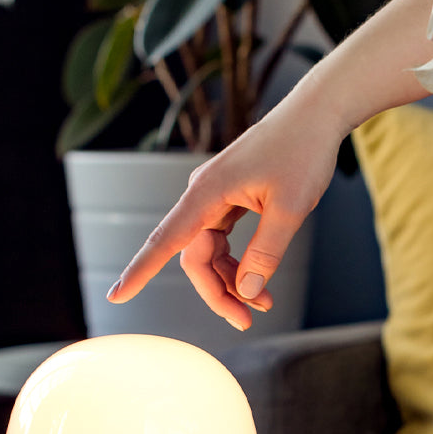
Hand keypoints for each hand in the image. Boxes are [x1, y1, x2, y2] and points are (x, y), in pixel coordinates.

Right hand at [107, 100, 341, 330]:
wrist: (316, 114)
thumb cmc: (303, 152)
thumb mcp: (290, 209)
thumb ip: (266, 253)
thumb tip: (246, 291)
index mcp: (207, 193)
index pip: (165, 241)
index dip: (140, 271)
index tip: (116, 296)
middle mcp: (204, 195)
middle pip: (194, 258)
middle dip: (217, 293)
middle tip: (247, 319)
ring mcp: (216, 197)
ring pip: (209, 253)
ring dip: (231, 283)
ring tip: (262, 305)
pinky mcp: (230, 198)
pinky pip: (223, 241)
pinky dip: (239, 264)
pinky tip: (257, 282)